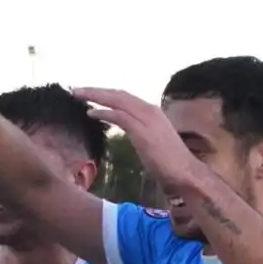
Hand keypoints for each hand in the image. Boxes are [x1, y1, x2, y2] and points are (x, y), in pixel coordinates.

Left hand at [72, 88, 200, 189]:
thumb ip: (143, 135)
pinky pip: (118, 115)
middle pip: (118, 94)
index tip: (91, 94)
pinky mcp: (142, 130)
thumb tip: (134, 136)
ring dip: (95, 96)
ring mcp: (146, 118)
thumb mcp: (154, 143)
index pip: (126, 98)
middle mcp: (149, 110)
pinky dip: (103, 112)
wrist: (185, 172)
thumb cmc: (171, 164)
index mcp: (152, 112)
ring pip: (116, 100)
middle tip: (77, 90)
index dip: (107, 95)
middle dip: (97, 90)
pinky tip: (90, 112)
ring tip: (78, 95)